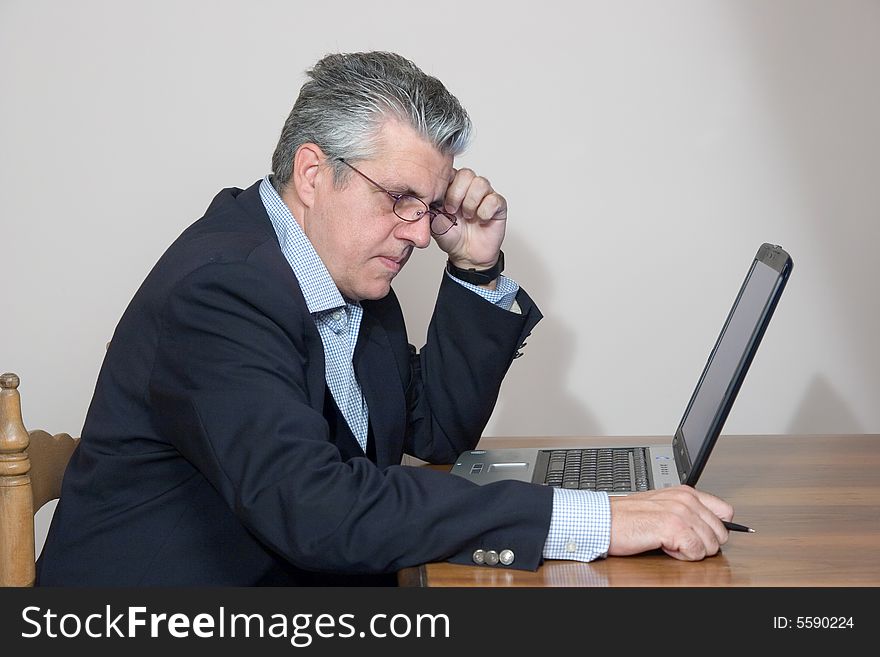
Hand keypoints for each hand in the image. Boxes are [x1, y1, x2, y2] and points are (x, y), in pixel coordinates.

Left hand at [433, 167, 506, 269]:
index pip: (451, 171)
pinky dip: (485, 211)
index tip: (440, 202)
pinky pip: (494, 199)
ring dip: (471, 202)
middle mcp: (470, 188)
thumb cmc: (451, 236)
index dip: (446, 185)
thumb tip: (421, 195)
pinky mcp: (498, 205)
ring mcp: (485, 195)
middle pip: (467, 174)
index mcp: (453, 186)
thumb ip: (428, 205)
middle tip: (452, 210)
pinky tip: (481, 220)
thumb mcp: (432, 220)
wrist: (466, 255)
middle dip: (457, 194)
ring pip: (481, 183)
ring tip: (468, 216)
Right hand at [608, 486, 733, 560]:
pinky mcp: (674, 528)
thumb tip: (711, 528)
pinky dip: (681, 556)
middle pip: (721, 534)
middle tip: (678, 540)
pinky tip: (664, 546)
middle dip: (703, 543)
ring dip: (690, 550)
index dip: (716, 529)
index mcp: (686, 492)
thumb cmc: (628, 517)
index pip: (725, 512)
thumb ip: (687, 511)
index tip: (702, 536)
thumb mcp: (663, 507)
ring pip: (711, 545)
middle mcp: (686, 500)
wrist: (604, 521)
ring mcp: (681, 513)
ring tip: (668, 542)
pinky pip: (696, 552)